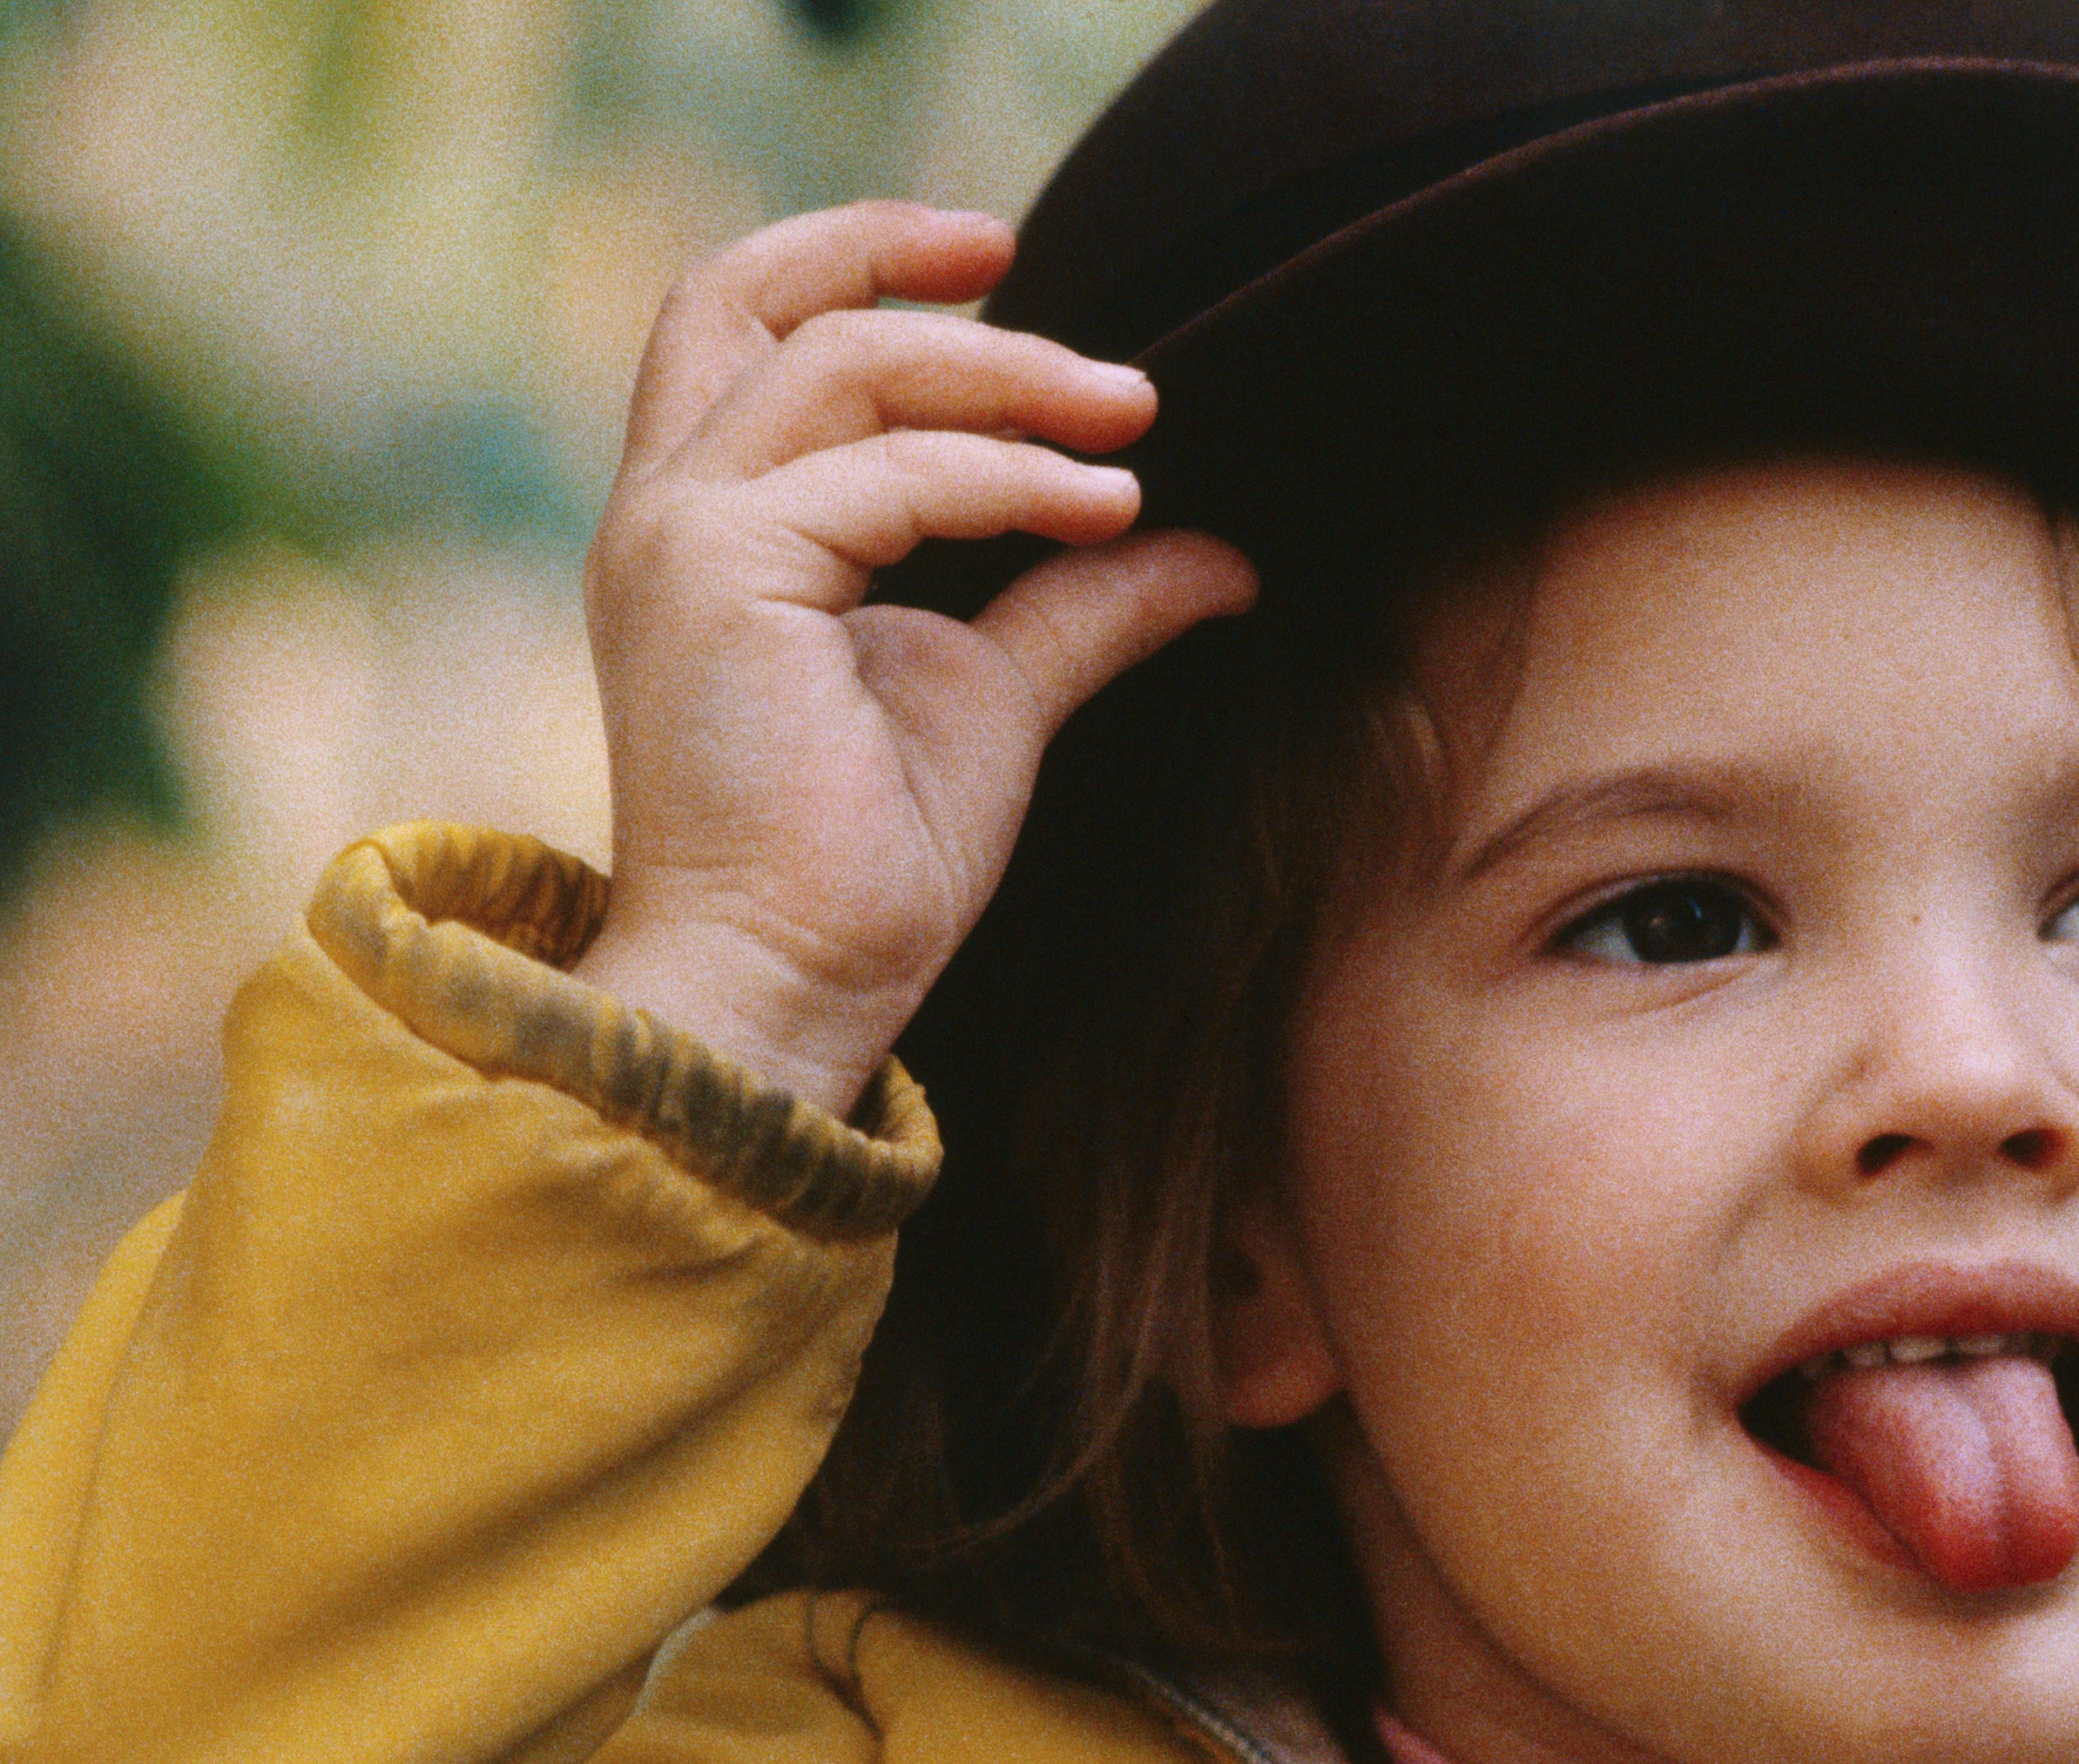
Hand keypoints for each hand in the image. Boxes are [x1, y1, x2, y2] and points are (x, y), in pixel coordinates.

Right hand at [575, 202, 1257, 1113]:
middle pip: (754, 298)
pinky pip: (889, 476)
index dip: (857, 262)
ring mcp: (678, 535)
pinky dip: (1010, 478)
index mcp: (705, 525)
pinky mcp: (716, 575)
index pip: (741, 324)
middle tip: (1071, 306)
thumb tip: (1212, 548)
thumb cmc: (867, 868)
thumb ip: (1082, 602)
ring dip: (1010, 381)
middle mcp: (665, 510)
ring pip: (843, 367)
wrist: (793, 985)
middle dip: (907, 261)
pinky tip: (1110, 511)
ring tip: (1135, 424)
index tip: (1001, 263)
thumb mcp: (996, 697)